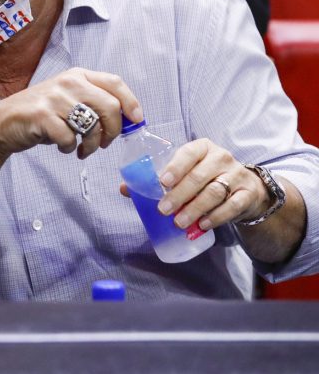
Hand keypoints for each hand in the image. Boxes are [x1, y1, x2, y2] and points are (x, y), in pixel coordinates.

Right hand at [0, 68, 142, 162]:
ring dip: (91, 146)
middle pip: (110, 107)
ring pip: (92, 126)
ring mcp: (54, 98)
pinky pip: (69, 139)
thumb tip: (128, 120)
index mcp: (77, 75)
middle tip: (104, 143)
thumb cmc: (40, 114)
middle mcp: (68, 82)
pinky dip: (69, 149)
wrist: (1, 123)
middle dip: (113, 131)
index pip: (115, 83)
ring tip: (82, 150)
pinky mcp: (42, 116)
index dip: (131, 102)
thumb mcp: (67, 99)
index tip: (137, 121)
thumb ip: (93, 103)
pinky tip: (62, 147)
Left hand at [125, 139, 272, 230]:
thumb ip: (158, 180)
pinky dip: (215, 217)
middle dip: (179, 194)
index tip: (162, 182)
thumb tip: (125, 188)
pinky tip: (201, 225)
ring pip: (214, 192)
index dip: (176, 166)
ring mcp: (237, 175)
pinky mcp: (247, 194)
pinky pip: (231, 206)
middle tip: (163, 210)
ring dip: (194, 208)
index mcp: (203, 148)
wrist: (246, 189)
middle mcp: (221, 158)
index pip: (189, 152)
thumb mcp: (186, 173)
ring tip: (179, 222)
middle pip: (199, 176)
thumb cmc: (206, 178)